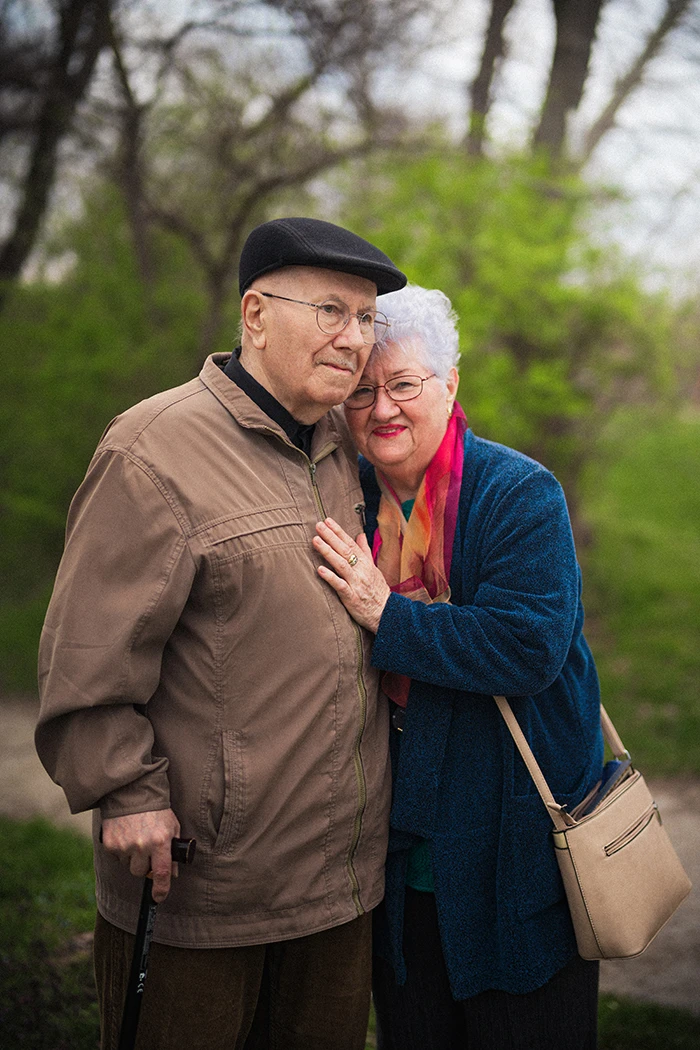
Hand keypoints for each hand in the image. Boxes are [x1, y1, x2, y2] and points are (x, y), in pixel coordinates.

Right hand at [101, 808, 180, 902]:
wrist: (132, 791)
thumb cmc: (156, 809)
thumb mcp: (172, 826)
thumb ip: (174, 850)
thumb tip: (173, 874)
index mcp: (160, 842)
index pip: (161, 873)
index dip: (161, 889)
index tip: (159, 897)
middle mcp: (141, 846)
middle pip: (141, 872)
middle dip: (144, 864)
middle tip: (146, 849)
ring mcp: (124, 845)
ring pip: (127, 865)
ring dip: (131, 857)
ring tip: (135, 836)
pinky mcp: (110, 843)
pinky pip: (116, 856)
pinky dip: (120, 849)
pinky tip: (125, 833)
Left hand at [313, 517, 390, 633]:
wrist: (386, 613)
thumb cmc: (377, 590)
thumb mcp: (373, 568)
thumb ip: (365, 551)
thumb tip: (360, 535)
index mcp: (365, 562)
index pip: (351, 543)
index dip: (339, 531)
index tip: (328, 521)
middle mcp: (361, 570)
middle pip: (345, 550)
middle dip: (331, 536)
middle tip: (318, 525)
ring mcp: (356, 583)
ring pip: (341, 564)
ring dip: (328, 552)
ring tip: (316, 541)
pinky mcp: (351, 597)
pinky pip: (340, 585)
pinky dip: (330, 577)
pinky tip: (319, 569)